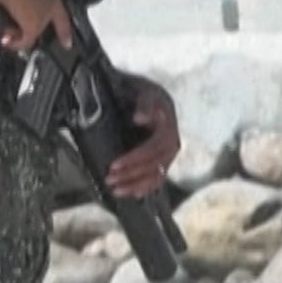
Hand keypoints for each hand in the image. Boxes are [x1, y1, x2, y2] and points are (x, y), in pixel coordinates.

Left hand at [106, 79, 179, 198]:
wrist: (140, 94)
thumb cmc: (138, 91)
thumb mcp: (141, 89)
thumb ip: (144, 103)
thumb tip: (140, 118)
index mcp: (167, 121)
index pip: (154, 145)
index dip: (135, 157)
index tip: (113, 165)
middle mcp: (171, 139)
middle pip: (155, 162)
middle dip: (132, 172)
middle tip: (110, 177)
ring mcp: (168, 152)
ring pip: (157, 174)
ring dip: (135, 183)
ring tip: (114, 188)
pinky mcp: (162, 161)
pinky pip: (157, 179)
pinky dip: (144, 188)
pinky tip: (130, 193)